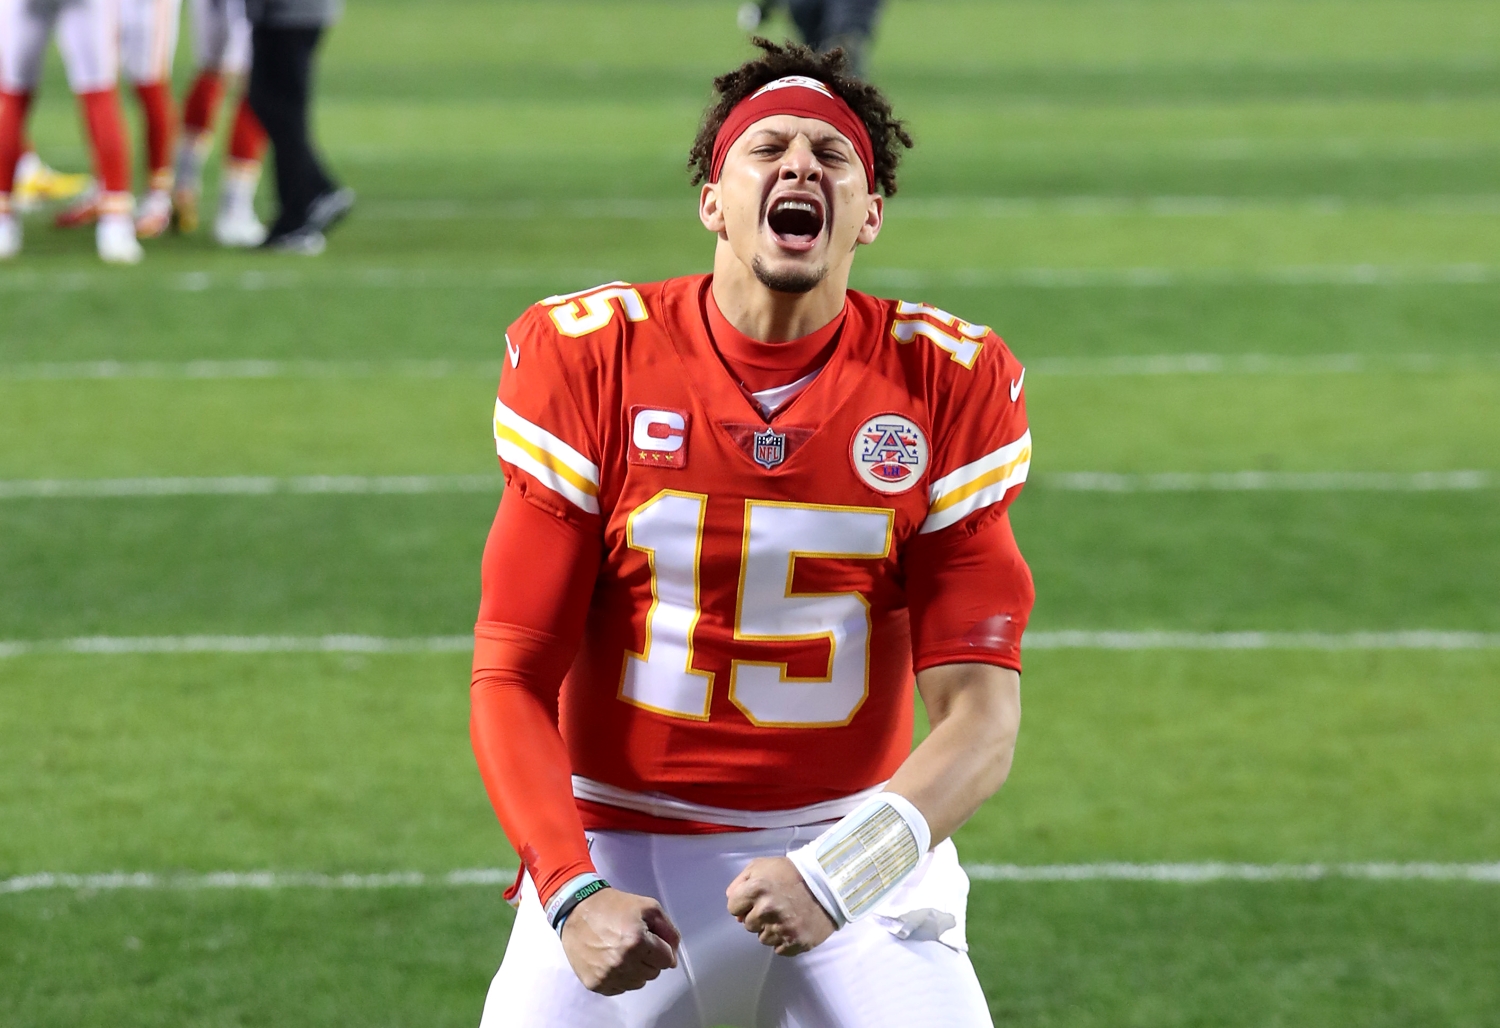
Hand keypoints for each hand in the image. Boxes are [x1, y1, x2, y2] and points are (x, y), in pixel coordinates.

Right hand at [559, 888, 680, 994]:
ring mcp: (607, 975)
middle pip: (653, 973)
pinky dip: (620, 978)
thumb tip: (674, 955)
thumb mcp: (649, 907)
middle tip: (637, 943)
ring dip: (636, 970)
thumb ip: (669, 930)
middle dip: (650, 959)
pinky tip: (612, 960)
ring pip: (638, 983)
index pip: (667, 960)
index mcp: (637, 941)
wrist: (577, 910)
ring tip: (624, 951)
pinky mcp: (595, 983)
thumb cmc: (613, 906)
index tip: (653, 940)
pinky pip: (620, 989)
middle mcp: (622, 962)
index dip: (663, 949)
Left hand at [726, 856, 835, 955]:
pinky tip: (793, 927)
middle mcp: (766, 910)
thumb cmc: (792, 872)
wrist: (828, 883)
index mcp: (756, 889)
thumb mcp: (762, 866)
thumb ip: (740, 881)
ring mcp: (782, 928)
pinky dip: (784, 941)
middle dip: (757, 916)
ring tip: (785, 916)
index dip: (742, 904)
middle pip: (747, 925)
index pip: (733, 908)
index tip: (755, 900)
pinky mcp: (796, 942)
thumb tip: (731, 900)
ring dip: (770, 929)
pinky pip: (779, 950)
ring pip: (762, 939)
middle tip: (774, 906)